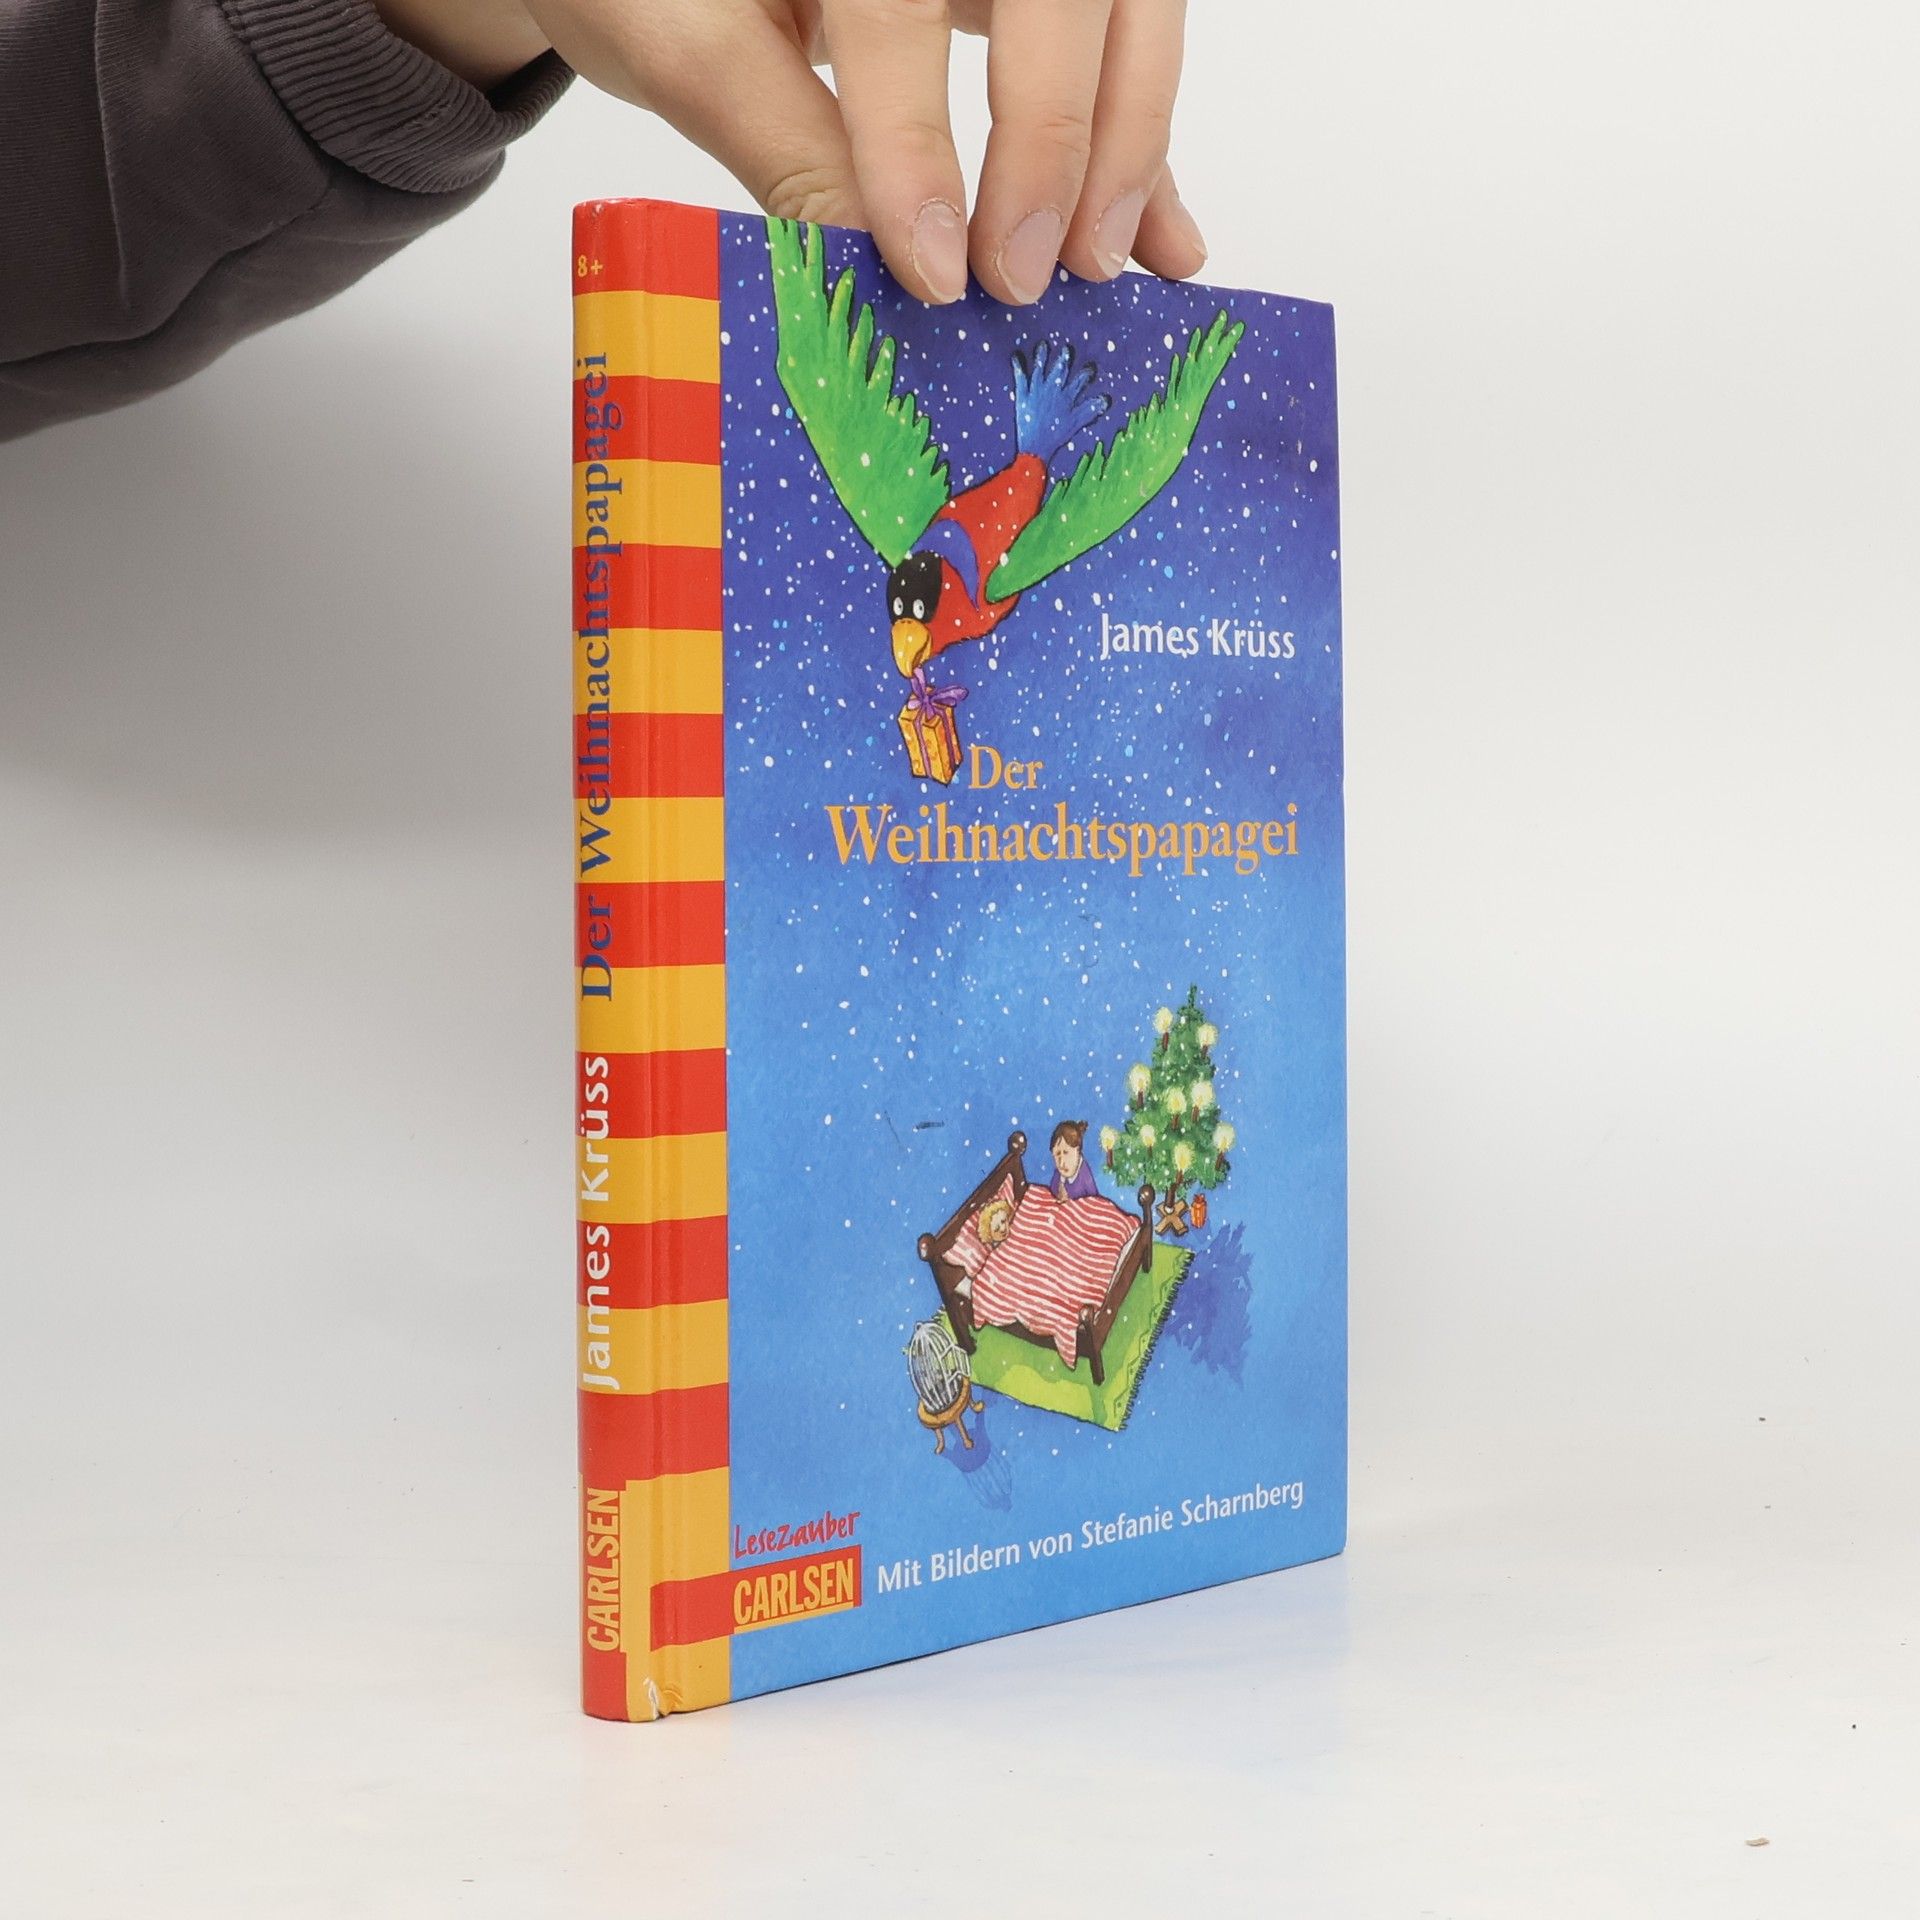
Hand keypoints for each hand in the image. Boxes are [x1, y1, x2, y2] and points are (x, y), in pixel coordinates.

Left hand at [395, 0, 1207, 306]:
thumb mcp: (687, 47)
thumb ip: (782, 146)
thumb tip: (874, 268)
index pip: (898, 5)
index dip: (919, 142)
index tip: (933, 269)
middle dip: (1054, 144)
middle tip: (1021, 277)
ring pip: (1125, 8)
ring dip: (1128, 144)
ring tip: (1100, 265)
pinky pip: (1123, 42)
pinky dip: (1148, 144)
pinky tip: (1165, 240)